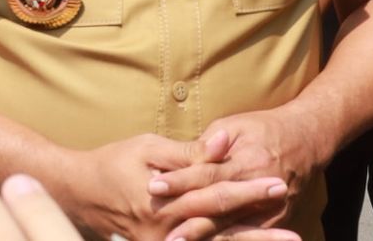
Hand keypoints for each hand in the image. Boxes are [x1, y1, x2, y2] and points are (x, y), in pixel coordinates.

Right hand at [48, 132, 289, 240]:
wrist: (79, 194)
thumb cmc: (113, 164)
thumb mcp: (149, 148)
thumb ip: (190, 152)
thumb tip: (224, 141)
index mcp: (166, 205)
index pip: (217, 198)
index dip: (249, 191)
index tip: (278, 184)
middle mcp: (168, 234)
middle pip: (223, 233)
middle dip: (260, 232)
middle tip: (293, 233)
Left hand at [148, 110, 316, 240]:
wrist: (306, 139)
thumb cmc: (262, 128)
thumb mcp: (234, 126)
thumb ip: (207, 145)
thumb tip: (179, 160)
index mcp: (244, 159)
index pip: (205, 173)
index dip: (179, 181)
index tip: (154, 187)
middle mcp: (257, 184)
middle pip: (217, 205)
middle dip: (189, 218)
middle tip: (164, 231)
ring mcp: (270, 206)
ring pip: (232, 226)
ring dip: (206, 237)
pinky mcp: (277, 219)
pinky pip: (251, 235)